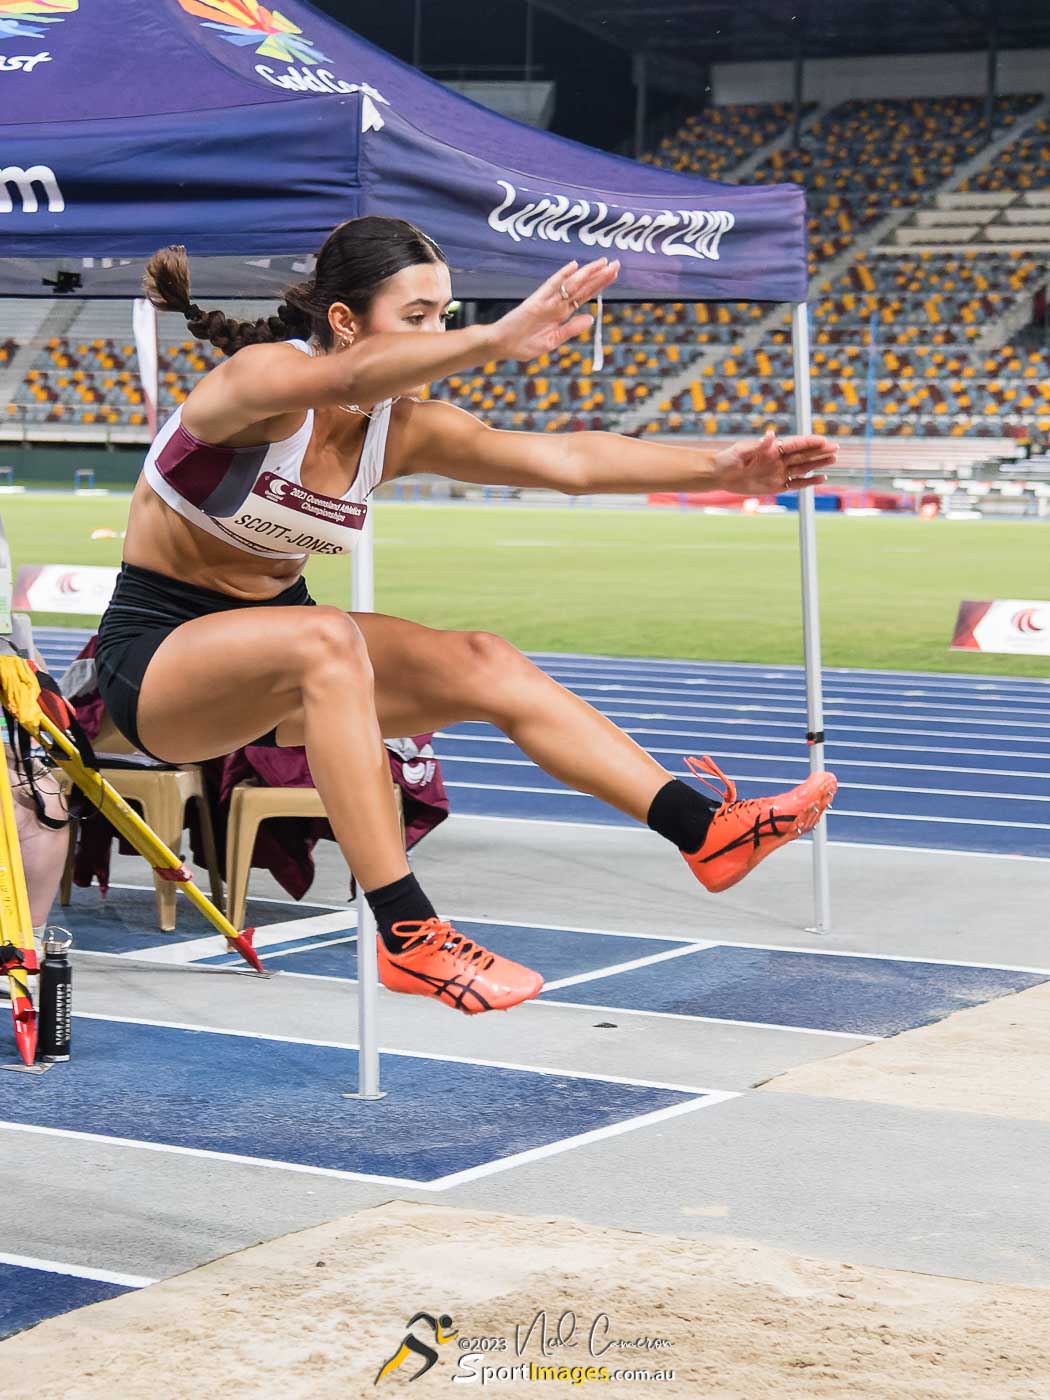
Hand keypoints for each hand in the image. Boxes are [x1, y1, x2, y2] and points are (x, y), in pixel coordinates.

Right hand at [489, 258, 619, 362]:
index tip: (613, 274)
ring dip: (586, 274)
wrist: (501, 345)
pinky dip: (561, 277)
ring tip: (603, 263)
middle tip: (616, 264)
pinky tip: (573, 267)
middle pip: (581, 287)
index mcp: (561, 314)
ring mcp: (546, 301)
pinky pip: (550, 287)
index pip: (584, 296)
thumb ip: (571, 329)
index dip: (599, 285)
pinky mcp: (535, 302)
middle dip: (599, 276)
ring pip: (570, 284)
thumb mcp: (552, 341)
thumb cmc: (524, 344)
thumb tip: (591, 318)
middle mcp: (556, 304)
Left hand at [713, 430, 837, 495]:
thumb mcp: (742, 450)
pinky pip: (796, 484)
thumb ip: (758, 444)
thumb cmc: (729, 458)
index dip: (809, 442)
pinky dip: (809, 481)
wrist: (720, 474)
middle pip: (804, 455)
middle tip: (836, 448)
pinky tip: (821, 478)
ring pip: (804, 467)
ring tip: (834, 459)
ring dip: (819, 464)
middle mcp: (779, 460)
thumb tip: (771, 435)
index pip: (795, 444)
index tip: (823, 440)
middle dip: (820, 451)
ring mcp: (779, 472)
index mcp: (773, 449)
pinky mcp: (776, 485)